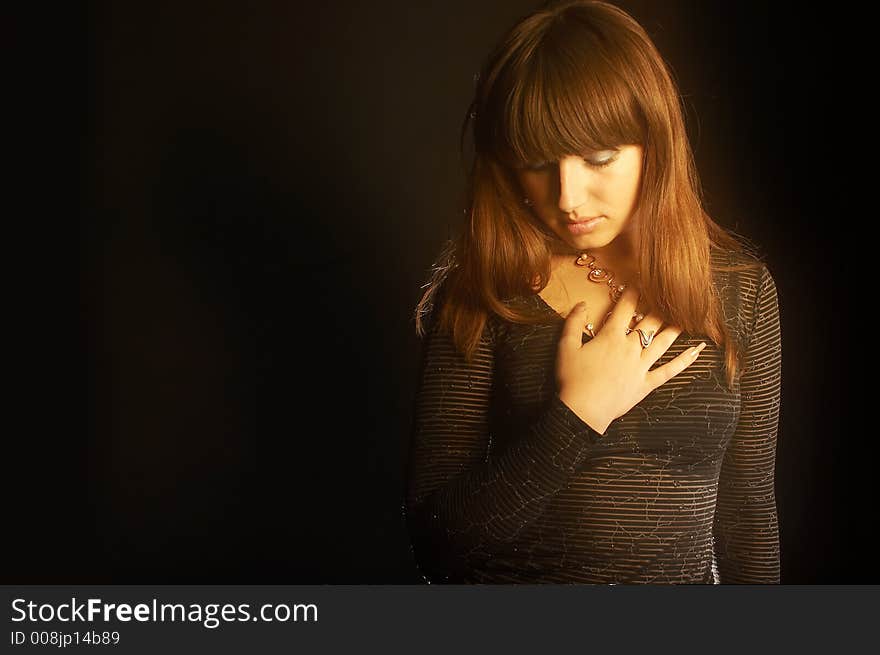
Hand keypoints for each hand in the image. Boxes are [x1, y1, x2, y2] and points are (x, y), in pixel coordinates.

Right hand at [555, 286, 705, 433]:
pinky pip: (670, 371)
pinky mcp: (647, 384)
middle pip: (649, 321)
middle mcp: (630, 348)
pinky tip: (697, 351)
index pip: (625, 308)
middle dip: (658, 305)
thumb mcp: (565, 347)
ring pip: (663, 342)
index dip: (633, 291)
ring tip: (687, 315)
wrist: (582, 411)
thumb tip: (582, 304)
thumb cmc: (572, 379)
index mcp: (611, 337)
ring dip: (676, 326)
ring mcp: (641, 366)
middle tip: (667, 293)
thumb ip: (573, 323)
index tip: (639, 280)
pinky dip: (685, 361)